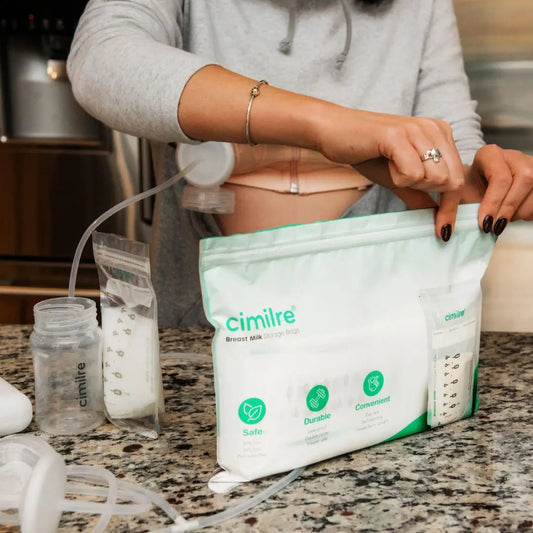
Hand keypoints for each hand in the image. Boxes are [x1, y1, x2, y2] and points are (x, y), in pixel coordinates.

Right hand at [319, 110, 464, 239]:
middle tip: (400, 178)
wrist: (333, 132)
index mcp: (439, 135)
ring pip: (434, 178)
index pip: (459, 178)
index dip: (452, 207)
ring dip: (410, 182)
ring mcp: (417, 130)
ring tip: (391, 166)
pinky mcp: (398, 136)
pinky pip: (412, 173)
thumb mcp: (397, 177)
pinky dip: (397, 177)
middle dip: (426, 191)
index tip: (445, 231)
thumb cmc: (365, 152)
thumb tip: (434, 215)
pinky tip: (385, 163)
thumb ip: (418, 194)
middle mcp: (434, 129)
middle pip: (451, 181)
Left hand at [464, 144, 532, 234]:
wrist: (479, 188)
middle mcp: (513, 155)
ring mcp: (530, 164)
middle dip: (509, 208)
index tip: (484, 223)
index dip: (494, 203)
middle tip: (495, 227)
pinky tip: (512, 216)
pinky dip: (528, 213)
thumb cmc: (469, 190)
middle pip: (525, 179)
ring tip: (501, 222)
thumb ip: (456, 205)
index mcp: (489, 154)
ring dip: (520, 212)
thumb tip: (449, 228)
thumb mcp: (459, 194)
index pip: (500, 177)